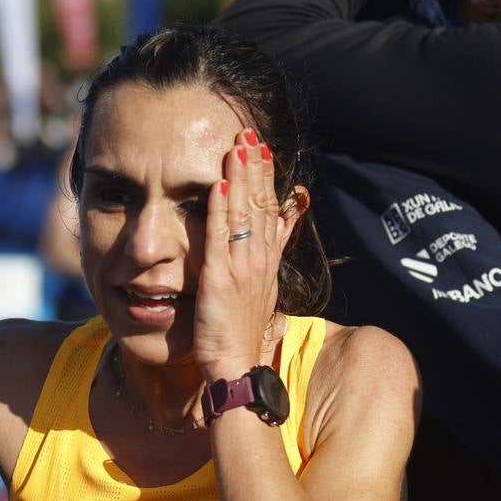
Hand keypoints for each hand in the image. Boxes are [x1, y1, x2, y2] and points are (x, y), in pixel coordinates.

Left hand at [193, 129, 281, 382]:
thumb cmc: (242, 334)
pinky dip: (219, 211)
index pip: (270, 211)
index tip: (263, 149)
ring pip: (243, 214)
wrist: (237, 367)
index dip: (267, 178)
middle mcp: (258, 260)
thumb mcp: (262, 291)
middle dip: (256, 166)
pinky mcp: (219, 279)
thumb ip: (269, 261)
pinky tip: (217, 186)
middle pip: (260, 204)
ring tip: (237, 146)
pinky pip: (220, 239)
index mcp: (266, 261)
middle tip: (250, 132)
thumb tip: (282, 232)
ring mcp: (241, 268)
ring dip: (240, 178)